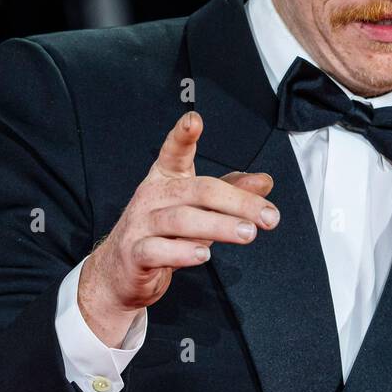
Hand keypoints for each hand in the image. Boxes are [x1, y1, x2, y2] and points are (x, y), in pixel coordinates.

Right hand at [77, 111, 277, 345]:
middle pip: (197, 191)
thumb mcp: (199, 209)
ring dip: (219, 226)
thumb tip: (264, 181)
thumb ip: (230, 194)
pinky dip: (182, 252)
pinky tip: (204, 254)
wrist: (122, 271)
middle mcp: (152, 196)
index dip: (182, 136)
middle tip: (269, 217)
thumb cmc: (164, 233)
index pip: (173, 152)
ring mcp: (140, 224)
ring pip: (181, 220)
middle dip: (237, 202)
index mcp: (166, 178)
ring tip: (247, 233)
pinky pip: (158, 250)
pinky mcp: (135, 254)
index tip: (193, 120)